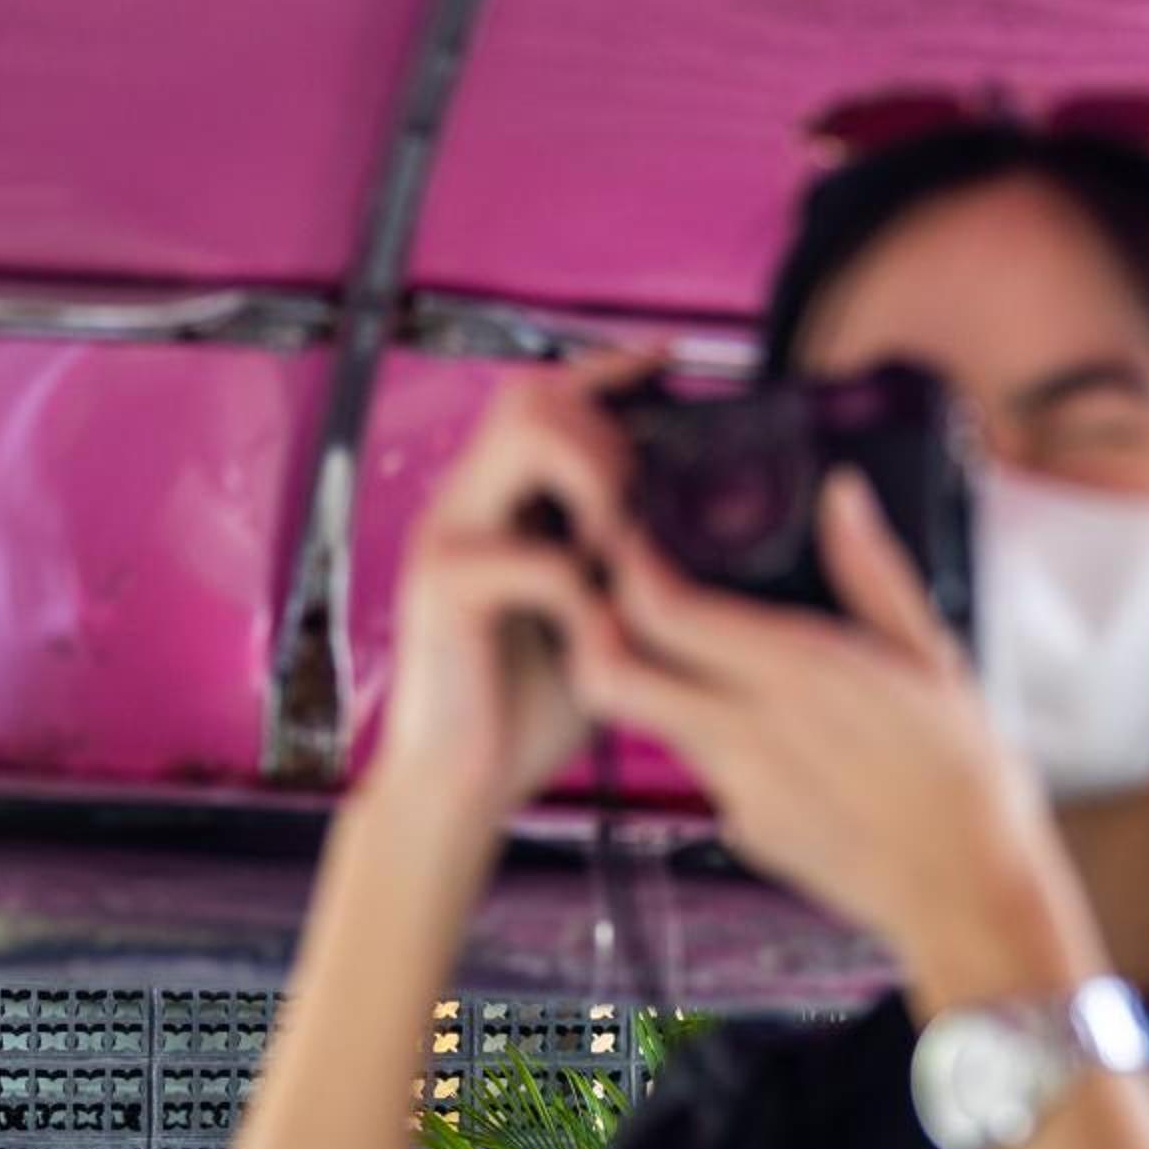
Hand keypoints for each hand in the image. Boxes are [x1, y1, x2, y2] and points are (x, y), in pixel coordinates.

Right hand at [363, 354, 652, 831]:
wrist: (460, 785)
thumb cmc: (525, 708)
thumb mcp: (595, 619)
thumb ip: (629, 569)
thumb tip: (707, 536)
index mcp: (498, 502)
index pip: (550, 397)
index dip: (613, 370)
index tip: (675, 363)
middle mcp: (464, 504)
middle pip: (535, 393)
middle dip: (610, 431)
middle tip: (642, 506)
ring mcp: (447, 538)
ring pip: (525, 435)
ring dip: (595, 476)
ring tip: (617, 547)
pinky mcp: (442, 589)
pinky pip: (530, 554)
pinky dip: (580, 586)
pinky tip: (593, 629)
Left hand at [558, 466, 1080, 967]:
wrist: (969, 894)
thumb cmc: (966, 776)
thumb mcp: (930, 658)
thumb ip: (872, 573)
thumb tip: (842, 497)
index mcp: (795, 675)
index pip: (662, 612)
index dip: (626, 569)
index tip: (629, 542)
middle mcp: (748, 734)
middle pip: (611, 677)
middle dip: (590, 631)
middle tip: (608, 601)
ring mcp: (737, 791)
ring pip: (656, 721)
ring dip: (661, 683)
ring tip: (705, 658)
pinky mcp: (743, 832)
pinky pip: (707, 772)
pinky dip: (717, 742)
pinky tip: (775, 737)